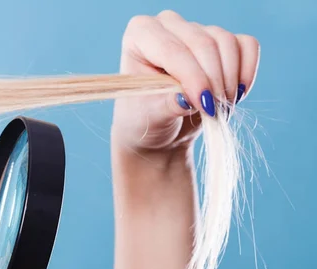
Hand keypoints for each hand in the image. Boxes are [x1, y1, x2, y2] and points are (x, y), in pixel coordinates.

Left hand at [112, 10, 259, 153]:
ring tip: (220, 109)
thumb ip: (168, 105)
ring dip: (229, 80)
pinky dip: (246, 72)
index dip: (192, 77)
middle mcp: (167, 25)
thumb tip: (188, 98)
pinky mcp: (221, 41)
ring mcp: (196, 29)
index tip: (204, 104)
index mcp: (139, 35)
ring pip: (226, 43)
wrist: (161, 127)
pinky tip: (234, 95)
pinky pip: (247, 46)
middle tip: (214, 112)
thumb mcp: (151, 116)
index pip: (172, 49)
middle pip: (203, 43)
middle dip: (213, 81)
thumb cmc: (146, 119)